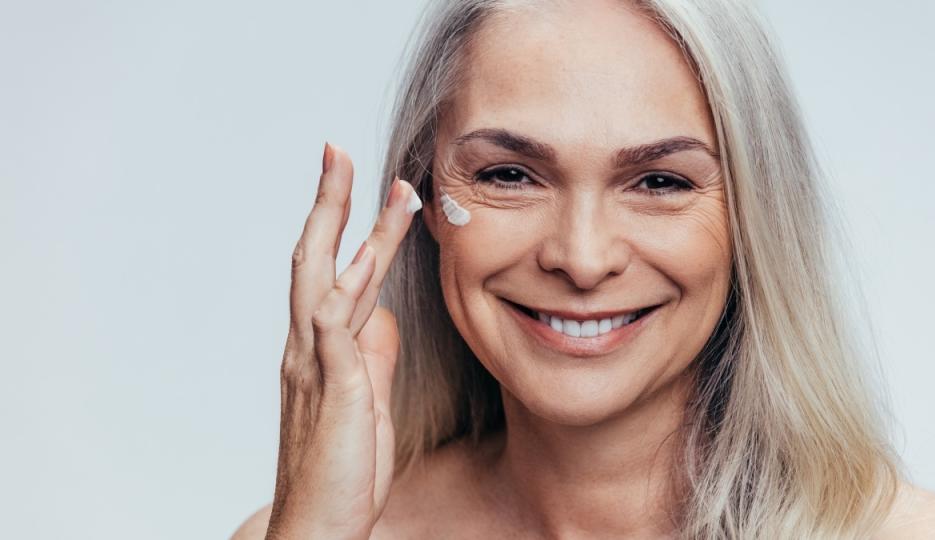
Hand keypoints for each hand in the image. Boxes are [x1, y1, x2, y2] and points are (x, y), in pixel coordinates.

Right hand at [265, 142, 419, 538]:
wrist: (316, 526)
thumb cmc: (340, 468)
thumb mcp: (365, 400)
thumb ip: (370, 356)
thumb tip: (383, 316)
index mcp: (321, 348)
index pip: (332, 270)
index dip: (347, 223)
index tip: (364, 180)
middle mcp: (308, 348)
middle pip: (315, 259)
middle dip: (330, 202)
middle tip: (339, 150)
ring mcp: (314, 368)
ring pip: (326, 282)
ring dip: (353, 230)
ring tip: (378, 185)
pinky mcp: (330, 393)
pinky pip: (335, 331)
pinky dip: (348, 291)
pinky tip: (367, 258)